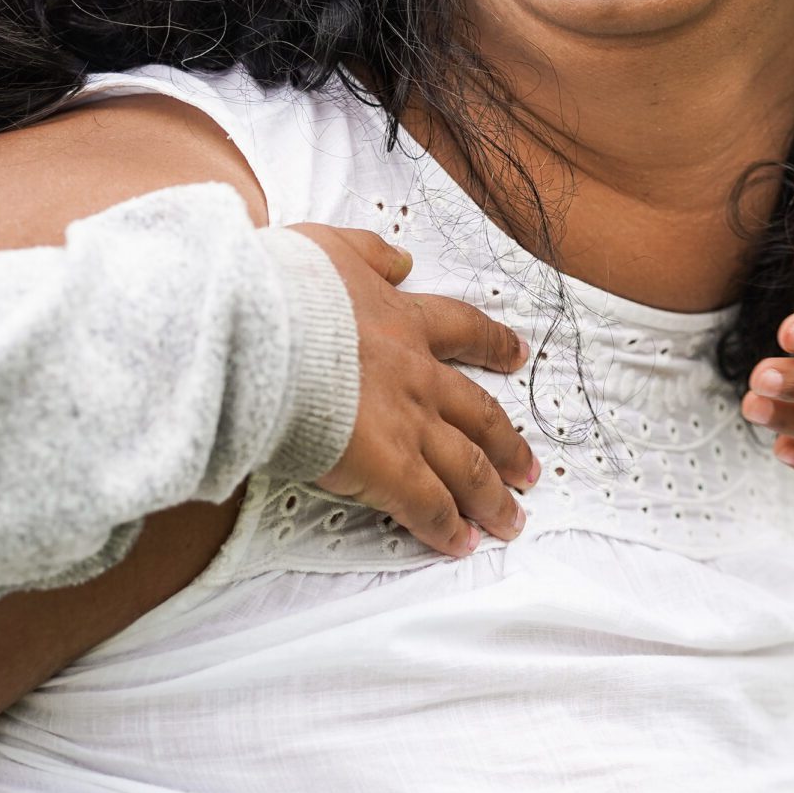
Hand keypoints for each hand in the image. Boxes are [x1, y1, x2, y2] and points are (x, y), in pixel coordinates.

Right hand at [292, 224, 538, 558]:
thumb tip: (401, 258)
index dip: (493, 344)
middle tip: (529, 467)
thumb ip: (370, 254)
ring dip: (492, 496)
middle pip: (479, 413)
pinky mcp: (388, 467)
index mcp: (403, 320)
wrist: (263, 331)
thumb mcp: (332, 249)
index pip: (462, 330)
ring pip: (467, 466)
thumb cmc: (285, 289)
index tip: (516, 355)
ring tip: (511, 520)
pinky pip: (429, 506)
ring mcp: (408, 423)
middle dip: (508, 443)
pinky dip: (447, 528)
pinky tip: (460, 544)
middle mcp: (417, 374)